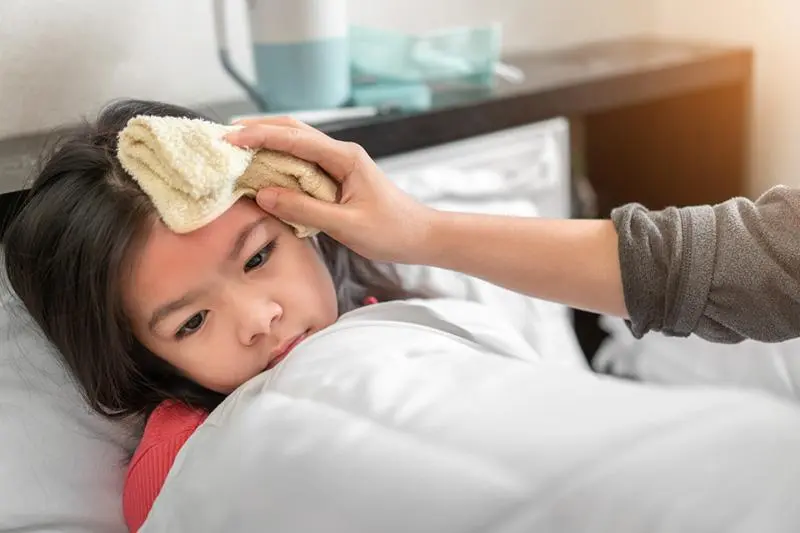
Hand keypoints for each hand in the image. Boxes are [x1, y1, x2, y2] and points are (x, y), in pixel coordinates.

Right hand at [225, 117, 437, 263]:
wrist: (420, 236)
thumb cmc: (390, 231)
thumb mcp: (345, 224)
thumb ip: (304, 209)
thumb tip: (264, 194)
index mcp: (344, 157)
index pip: (295, 138)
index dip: (260, 136)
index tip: (230, 138)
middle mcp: (341, 153)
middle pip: (293, 130)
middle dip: (258, 129)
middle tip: (223, 135)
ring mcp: (339, 163)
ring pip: (296, 143)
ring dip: (266, 142)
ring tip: (235, 145)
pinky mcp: (338, 176)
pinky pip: (303, 162)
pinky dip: (279, 160)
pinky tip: (262, 167)